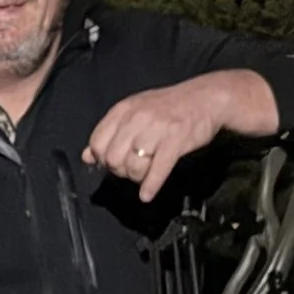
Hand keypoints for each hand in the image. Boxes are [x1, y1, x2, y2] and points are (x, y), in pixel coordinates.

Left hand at [83, 70, 279, 204]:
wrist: (206, 98)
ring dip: (136, 177)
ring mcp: (157, 129)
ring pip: (133, 166)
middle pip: (113, 157)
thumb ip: (111, 132)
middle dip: (119, 170)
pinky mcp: (176, 141)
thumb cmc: (169, 108)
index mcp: (124, 109)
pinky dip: (150, 186)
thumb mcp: (135, 112)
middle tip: (131, 170)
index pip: (97, 142)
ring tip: (143, 176)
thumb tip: (87, 156)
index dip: (102, 158)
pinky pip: (157, 170)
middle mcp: (137, 118)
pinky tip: (147, 194)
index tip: (113, 162)